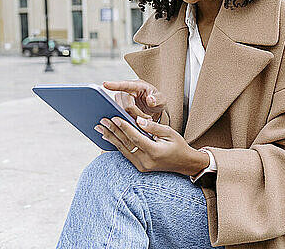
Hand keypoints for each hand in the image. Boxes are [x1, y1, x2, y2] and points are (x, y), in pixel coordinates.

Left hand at [94, 116, 208, 175]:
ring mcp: (142, 166)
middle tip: (102, 121)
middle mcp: (146, 161)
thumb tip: (138, 121)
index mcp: (155, 152)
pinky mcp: (139, 167)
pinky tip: (109, 137)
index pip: (135, 138)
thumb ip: (153, 127)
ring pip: (123, 150)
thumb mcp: (170, 133)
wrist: (184, 163)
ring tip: (101, 128)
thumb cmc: (178, 146)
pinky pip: (126, 154)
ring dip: (111, 138)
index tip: (114, 117)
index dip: (124, 127)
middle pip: (126, 144)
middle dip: (113, 131)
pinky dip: (116, 145)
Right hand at [103, 80, 165, 120]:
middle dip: (136, 114)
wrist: (155, 109)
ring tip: (144, 120)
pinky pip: (119, 115)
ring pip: (121, 112)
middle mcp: (126, 91)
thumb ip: (158, 98)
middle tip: (148, 119)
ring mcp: (121, 100)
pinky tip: (134, 124)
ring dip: (132, 118)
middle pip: (125, 105)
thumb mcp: (162, 99)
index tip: (104, 84)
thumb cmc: (157, 101)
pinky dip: (127, 121)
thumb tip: (150, 99)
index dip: (114, 85)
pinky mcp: (119, 109)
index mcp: (137, 86)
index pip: (125, 85)